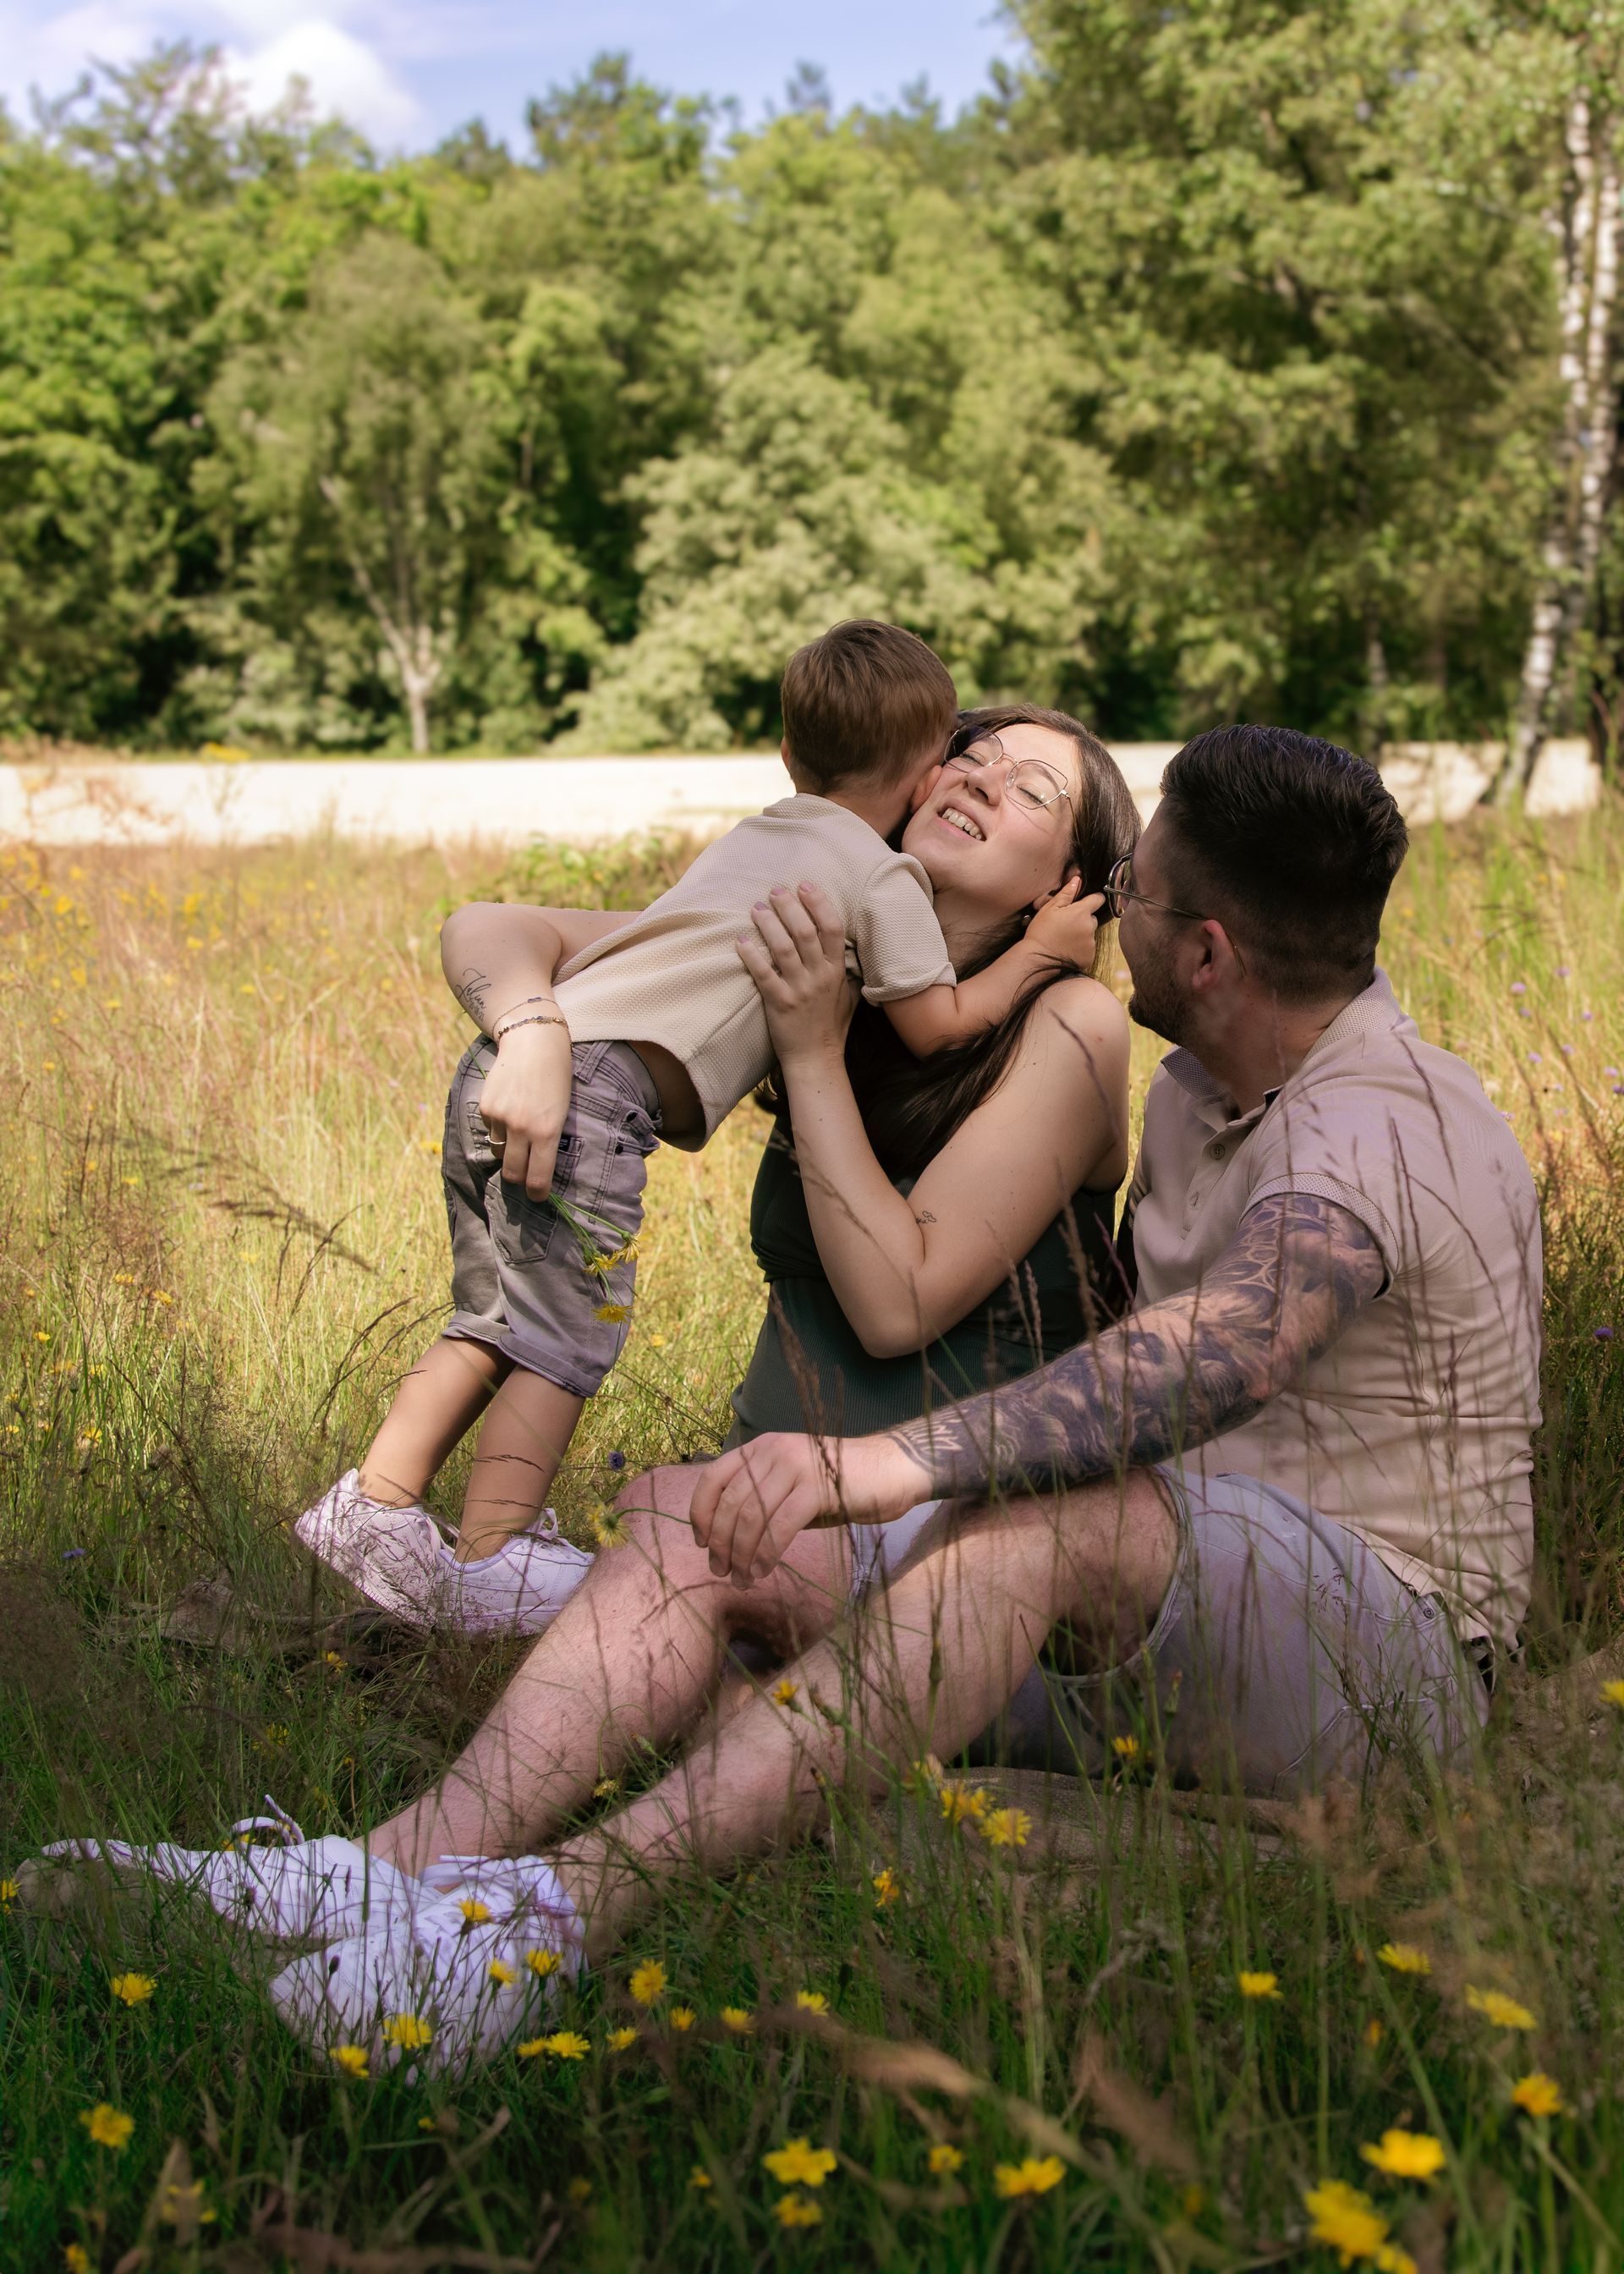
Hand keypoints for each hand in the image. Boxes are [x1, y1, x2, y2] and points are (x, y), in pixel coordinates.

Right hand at [478, 1020, 572, 1196]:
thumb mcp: (561, 1111)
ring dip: (509, 1148)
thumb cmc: (556, 1077)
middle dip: (519, 1179)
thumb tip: (538, 1167)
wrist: (533, 1041)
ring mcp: (501, 1118)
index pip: (538, 1177)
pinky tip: (510, 1107)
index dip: (537, 1193)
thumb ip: (549, 1138)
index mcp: (547, 1132)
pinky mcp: (486, 1107)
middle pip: (513, 1173)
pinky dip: (499, 1126)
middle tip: (525, 1176)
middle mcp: (521, 1128)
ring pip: (500, 1151)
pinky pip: (491, 1130)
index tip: (538, 1197)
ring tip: (520, 1128)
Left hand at [689, 1429, 931, 1587]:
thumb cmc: (842, 1483)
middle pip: (730, 1503)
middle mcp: (773, 1451)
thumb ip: (763, 1499)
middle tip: (721, 1571)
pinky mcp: (817, 1487)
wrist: (892, 1469)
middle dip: (720, 1543)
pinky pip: (779, 1526)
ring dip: (741, 1554)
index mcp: (761, 1447)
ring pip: (752, 1517)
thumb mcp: (793, 1485)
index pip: (713, 1477)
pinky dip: (766, 1553)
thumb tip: (727, 1538)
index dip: (701, 1512)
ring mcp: (795, 1466)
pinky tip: (764, 1571)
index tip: (701, 1542)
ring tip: (742, 1579)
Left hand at [734, 881, 857, 1065]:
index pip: (832, 927)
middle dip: (789, 906)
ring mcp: (800, 990)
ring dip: (768, 924)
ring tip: (757, 908)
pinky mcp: (779, 1004)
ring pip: (783, 948)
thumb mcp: (847, 994)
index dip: (819, 903)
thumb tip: (843, 943)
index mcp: (837, 971)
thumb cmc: (830, 1026)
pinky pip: (763, 974)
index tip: (805, 885)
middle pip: (805, 932)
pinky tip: (740, 941)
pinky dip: (751, 955)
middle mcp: (820, 977)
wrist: (816, 1059)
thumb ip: (845, 968)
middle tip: (775, 890)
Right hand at [1025, 878, 1103, 970]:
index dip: (1093, 899)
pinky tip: (1067, 949)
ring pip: (1090, 934)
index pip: (1098, 899)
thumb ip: (1066, 894)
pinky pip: (1088, 948)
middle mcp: (1089, 927)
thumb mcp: (1049, 909)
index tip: (1085, 903)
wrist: (1038, 959)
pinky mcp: (1089, 957)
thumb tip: (1077, 880)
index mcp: (1081, 912)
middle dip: (1083, 920)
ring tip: (1064, 939)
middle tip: (1066, 925)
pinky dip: (1080, 948)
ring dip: (1081, 934)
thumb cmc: (1041, 932)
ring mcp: (1091, 943)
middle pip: (1092, 918)